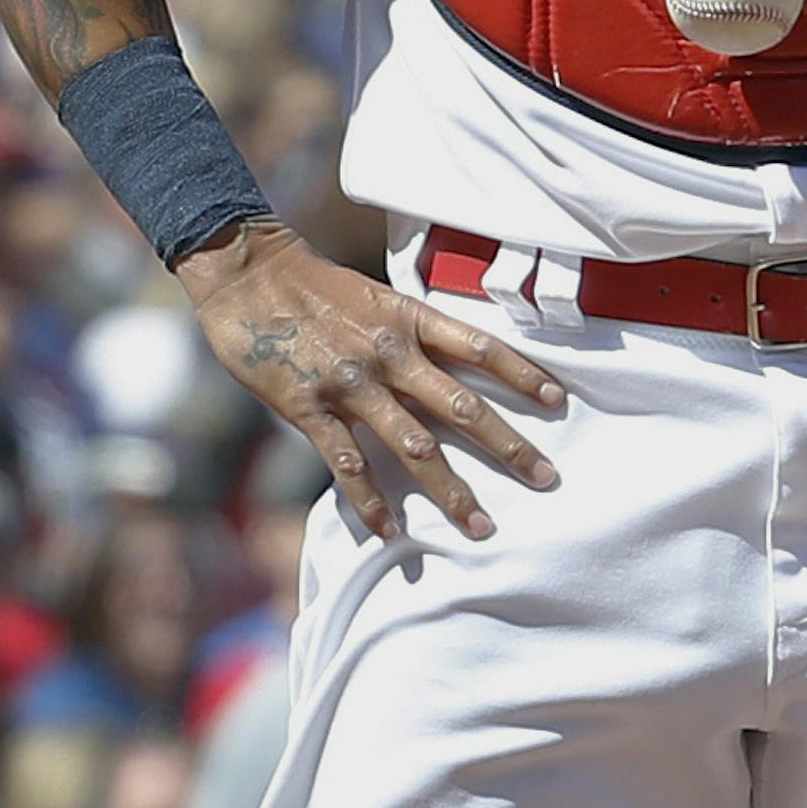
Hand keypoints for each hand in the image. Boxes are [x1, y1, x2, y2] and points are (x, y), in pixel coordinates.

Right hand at [183, 221, 563, 542]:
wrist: (249, 274)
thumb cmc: (315, 284)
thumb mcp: (377, 295)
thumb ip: (412, 332)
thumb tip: (450, 364)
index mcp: (409, 318)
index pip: (481, 347)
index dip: (522, 374)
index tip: (557, 401)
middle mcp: (390, 352)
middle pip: (463, 405)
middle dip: (509, 446)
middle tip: (547, 478)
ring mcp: (352, 384)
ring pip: (415, 446)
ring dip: (451, 491)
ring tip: (481, 526)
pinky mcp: (311, 409)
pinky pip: (349, 466)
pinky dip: (372, 503)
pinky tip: (392, 532)